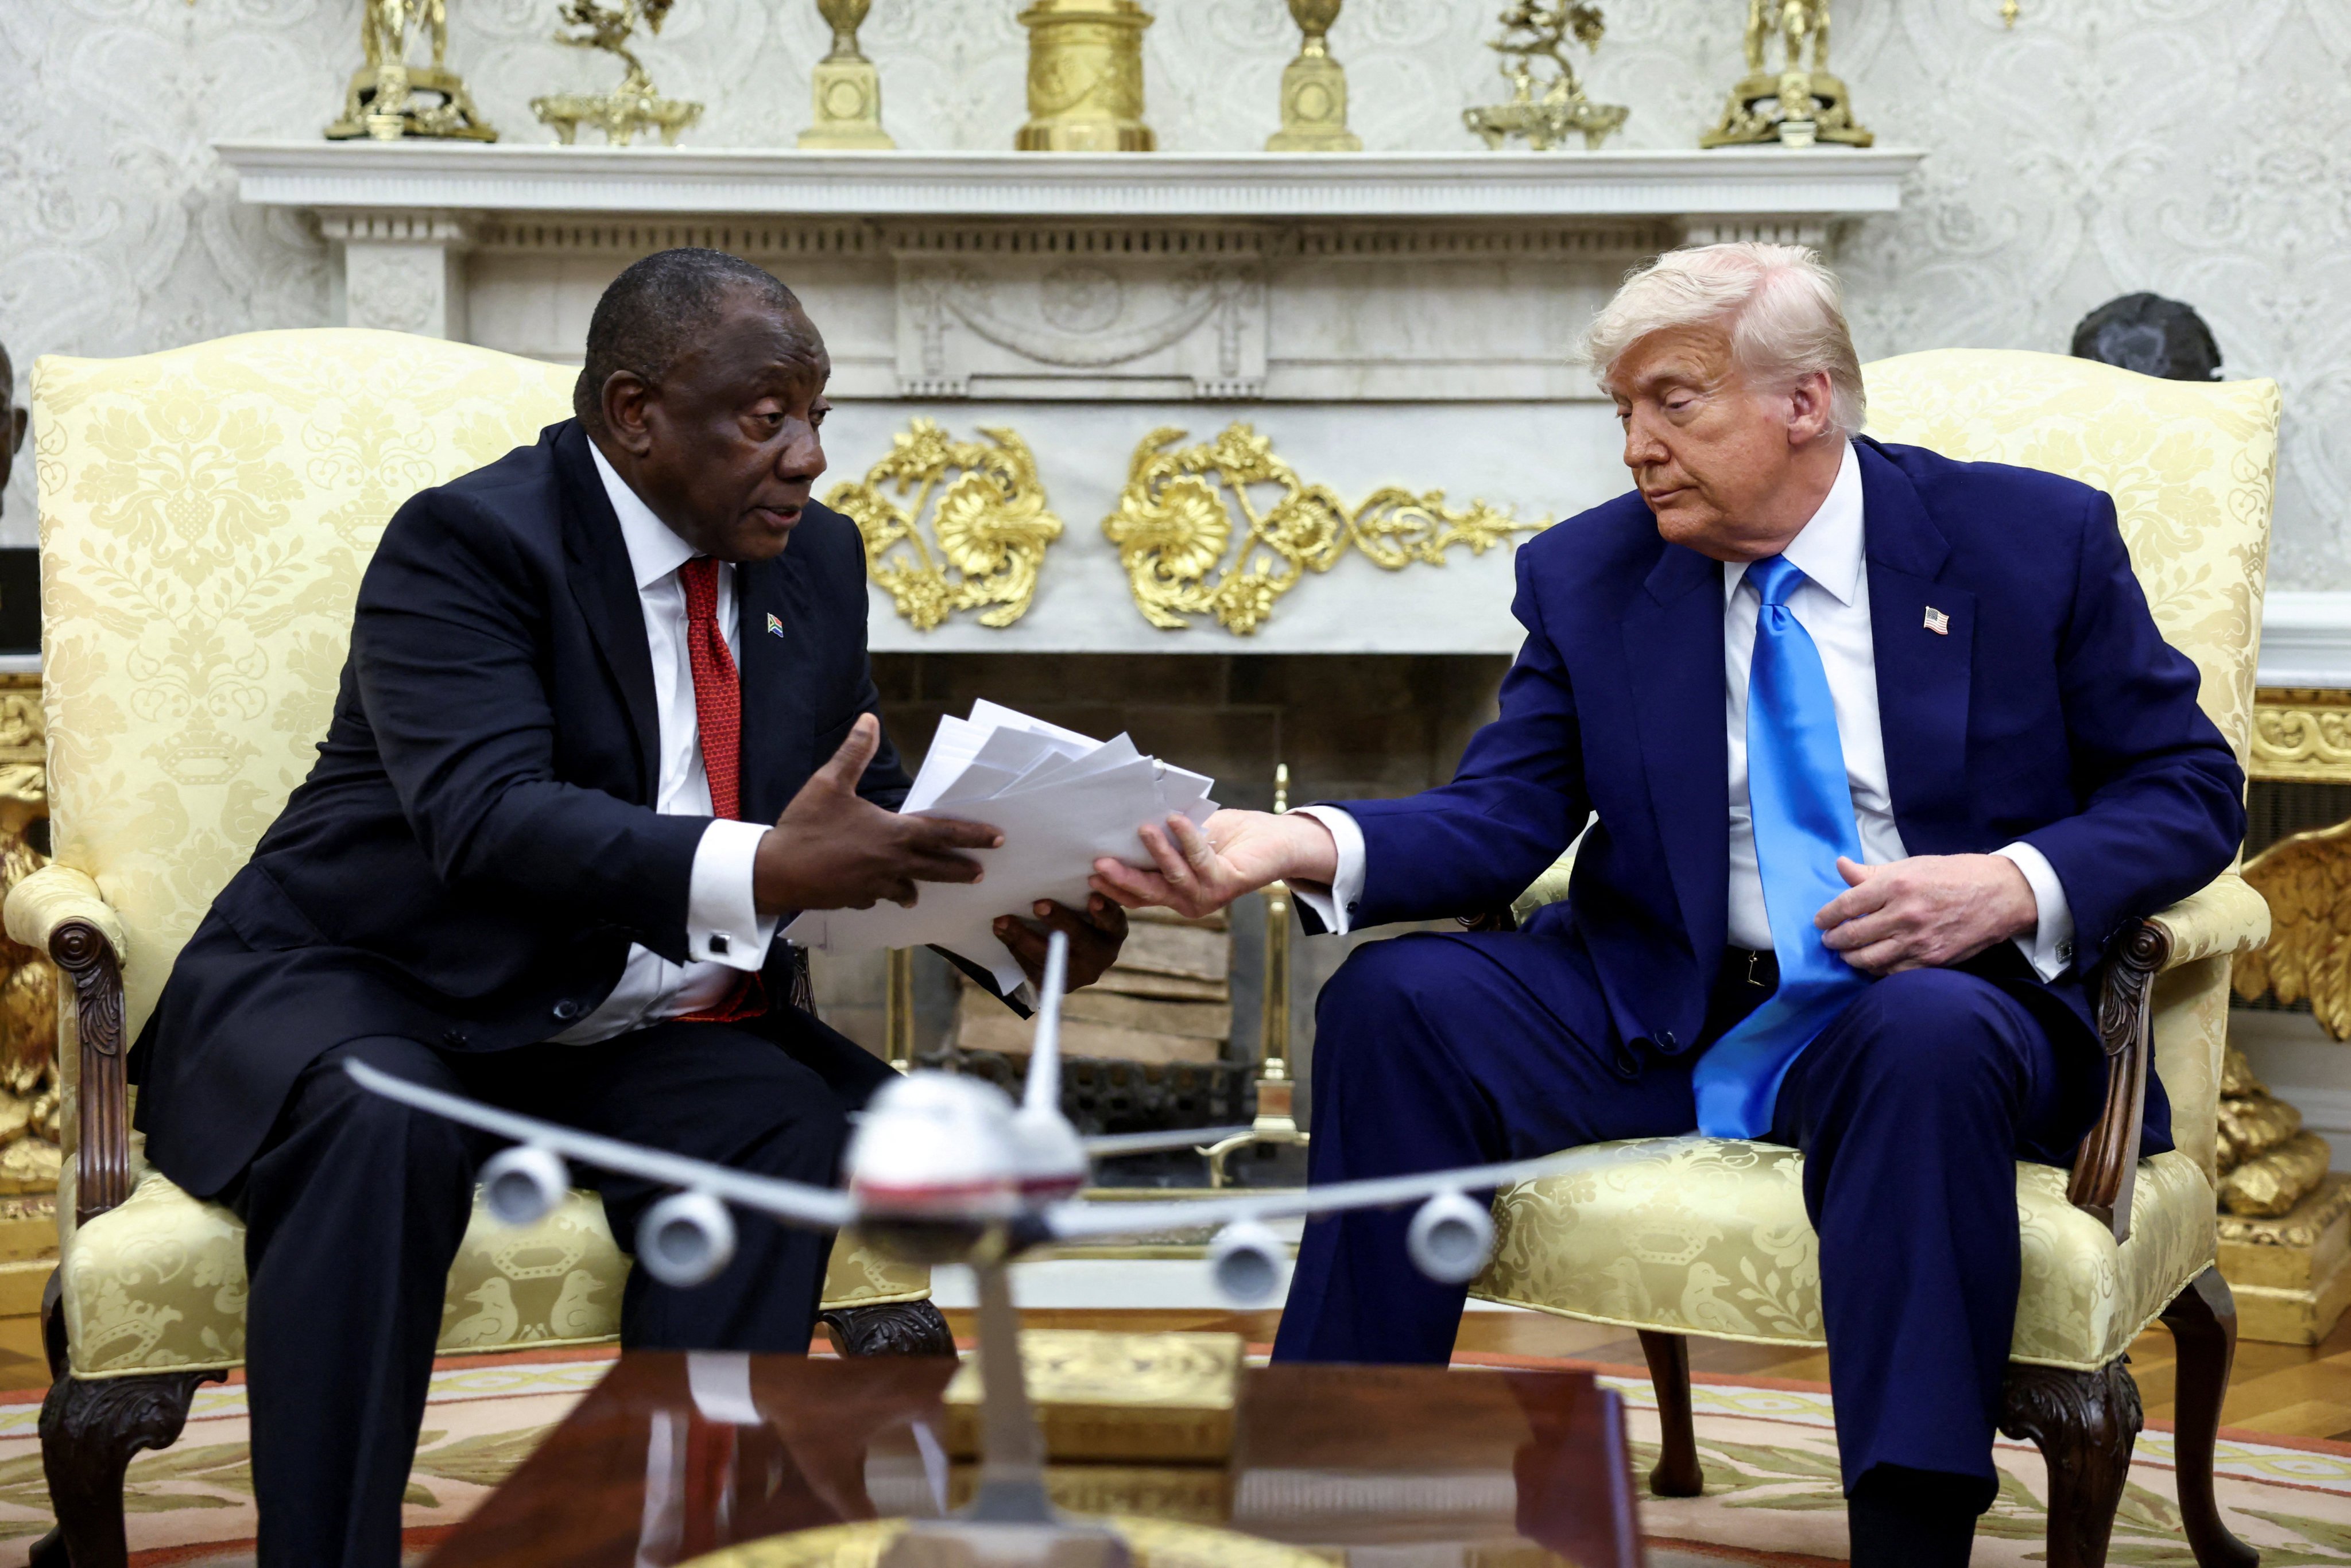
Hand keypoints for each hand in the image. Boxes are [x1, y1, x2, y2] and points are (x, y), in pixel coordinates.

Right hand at [754, 714, 1001, 913]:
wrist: (777, 872)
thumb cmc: (806, 826)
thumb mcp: (829, 782)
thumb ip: (854, 752)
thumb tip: (869, 720)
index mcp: (893, 833)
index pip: (943, 833)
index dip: (973, 835)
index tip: (997, 839)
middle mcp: (892, 863)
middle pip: (937, 868)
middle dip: (961, 869)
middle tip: (980, 873)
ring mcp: (875, 886)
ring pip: (907, 888)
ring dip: (919, 886)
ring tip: (924, 890)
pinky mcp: (856, 900)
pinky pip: (876, 897)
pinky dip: (881, 894)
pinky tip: (878, 893)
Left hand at [995, 895, 1128, 992]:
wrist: (1075, 957)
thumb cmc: (1081, 918)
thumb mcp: (1089, 907)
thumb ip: (1083, 893)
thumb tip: (1063, 868)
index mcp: (1113, 932)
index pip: (1114, 921)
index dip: (1105, 911)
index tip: (1093, 898)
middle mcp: (1102, 956)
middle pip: (1080, 939)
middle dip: (1058, 921)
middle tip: (1039, 904)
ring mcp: (1080, 974)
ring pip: (1050, 956)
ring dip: (1023, 936)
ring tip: (1002, 920)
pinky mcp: (1058, 984)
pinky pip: (1033, 967)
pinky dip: (1015, 948)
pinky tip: (1001, 931)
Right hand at [1087, 808, 1337, 919]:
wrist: (1272, 840)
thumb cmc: (1226, 836)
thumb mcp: (1184, 836)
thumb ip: (1160, 836)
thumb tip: (1126, 819)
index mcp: (1174, 893)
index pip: (1138, 896)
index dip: (1115, 888)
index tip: (1090, 876)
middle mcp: (1188, 901)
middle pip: (1149, 893)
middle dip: (1123, 878)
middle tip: (1099, 863)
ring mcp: (1207, 896)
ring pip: (1173, 877)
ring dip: (1157, 853)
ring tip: (1142, 829)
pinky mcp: (1227, 883)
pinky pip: (1200, 860)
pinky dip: (1187, 838)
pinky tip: (1176, 819)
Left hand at [1814, 854, 2037, 975]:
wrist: (2001, 894)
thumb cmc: (1956, 875)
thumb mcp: (1912, 865)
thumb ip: (1872, 872)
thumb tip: (1841, 867)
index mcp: (1897, 885)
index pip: (1846, 904)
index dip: (1827, 915)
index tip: (1821, 921)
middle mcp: (1904, 914)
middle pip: (1853, 935)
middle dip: (1834, 940)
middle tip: (1829, 940)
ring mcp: (1918, 941)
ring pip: (1868, 959)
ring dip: (1850, 958)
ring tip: (1846, 954)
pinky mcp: (1932, 960)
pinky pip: (1893, 972)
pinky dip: (1877, 970)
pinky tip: (1873, 964)